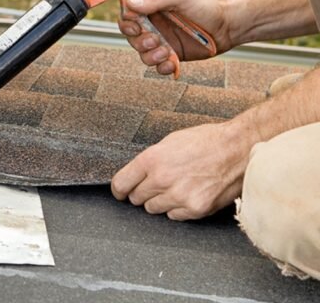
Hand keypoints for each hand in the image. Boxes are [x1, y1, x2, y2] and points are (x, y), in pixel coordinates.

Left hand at [111, 121, 250, 219]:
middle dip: (142, 192)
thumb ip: (151, 160)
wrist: (239, 149)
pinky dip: (178, 208)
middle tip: (155, 185)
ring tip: (176, 187)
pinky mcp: (196, 208)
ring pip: (153, 209)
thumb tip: (136, 174)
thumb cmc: (207, 141)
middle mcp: (162, 179)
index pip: (121, 184)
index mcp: (152, 159)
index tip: (121, 192)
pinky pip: (174, 216)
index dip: (119, 189)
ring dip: (160, 201)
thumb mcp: (170, 142)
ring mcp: (179, 196)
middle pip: (136, 198)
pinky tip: (189, 194)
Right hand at [118, 0, 234, 75]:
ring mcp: (162, 42)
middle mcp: (154, 25)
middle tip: (155, 40)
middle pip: (131, 38)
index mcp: (152, 8)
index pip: (128, 15)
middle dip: (140, 42)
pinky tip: (172, 62)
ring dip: (151, 56)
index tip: (137, 26)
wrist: (228, 25)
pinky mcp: (172, 56)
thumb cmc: (206, 5)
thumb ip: (154, 1)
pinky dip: (162, 67)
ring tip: (166, 51)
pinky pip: (158, 67)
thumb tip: (130, 3)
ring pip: (142, 55)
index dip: (127, 23)